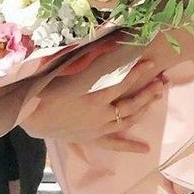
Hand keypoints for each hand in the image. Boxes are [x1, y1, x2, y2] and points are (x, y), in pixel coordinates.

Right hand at [21, 53, 166, 152]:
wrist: (32, 114)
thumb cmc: (48, 87)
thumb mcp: (67, 69)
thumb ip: (87, 59)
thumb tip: (106, 44)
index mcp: (94, 95)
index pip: (122, 82)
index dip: (137, 72)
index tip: (151, 61)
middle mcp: (100, 114)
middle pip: (130, 103)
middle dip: (147, 91)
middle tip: (161, 81)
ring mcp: (98, 128)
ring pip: (126, 120)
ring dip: (143, 109)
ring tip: (157, 98)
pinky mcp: (92, 138)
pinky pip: (114, 144)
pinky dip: (130, 147)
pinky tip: (146, 149)